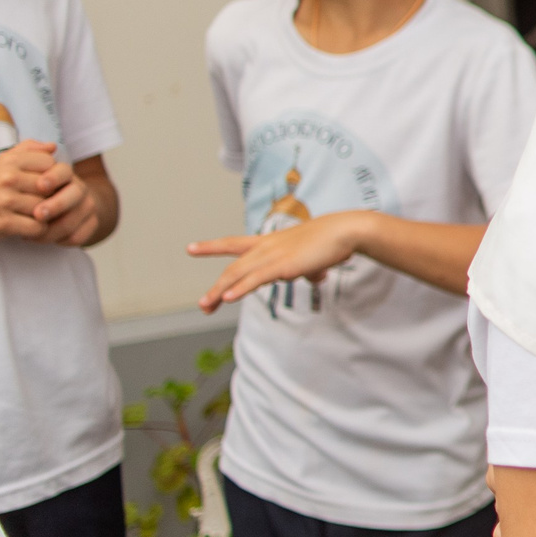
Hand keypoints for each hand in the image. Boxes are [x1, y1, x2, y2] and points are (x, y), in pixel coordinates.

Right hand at [0, 141, 67, 244]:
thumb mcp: (0, 163)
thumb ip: (27, 150)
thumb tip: (53, 147)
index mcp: (8, 161)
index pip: (49, 163)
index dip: (51, 175)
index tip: (42, 184)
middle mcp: (6, 178)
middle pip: (50, 186)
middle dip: (50, 197)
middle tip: (40, 203)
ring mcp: (4, 201)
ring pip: (46, 207)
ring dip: (44, 216)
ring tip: (33, 216)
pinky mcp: (3, 223)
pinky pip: (37, 227)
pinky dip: (37, 231)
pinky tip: (27, 227)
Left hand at [24, 150, 104, 246]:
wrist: (59, 207)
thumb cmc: (36, 189)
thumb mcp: (30, 169)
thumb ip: (32, 153)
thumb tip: (50, 146)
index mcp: (65, 174)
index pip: (64, 171)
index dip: (53, 178)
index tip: (40, 185)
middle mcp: (79, 189)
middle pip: (74, 196)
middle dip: (56, 205)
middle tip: (37, 214)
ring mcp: (87, 207)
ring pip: (74, 219)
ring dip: (52, 229)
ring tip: (29, 233)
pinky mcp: (90, 225)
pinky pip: (77, 236)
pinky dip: (59, 240)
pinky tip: (40, 239)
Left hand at [189, 212, 368, 311]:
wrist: (344, 231)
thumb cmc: (331, 241)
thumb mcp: (313, 256)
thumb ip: (308, 266)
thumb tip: (315, 275)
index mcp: (269, 242)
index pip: (234, 243)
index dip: (211, 247)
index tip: (191, 248)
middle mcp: (266, 247)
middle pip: (233, 268)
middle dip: (216, 287)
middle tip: (203, 305)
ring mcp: (273, 255)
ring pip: (239, 274)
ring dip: (220, 291)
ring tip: (206, 306)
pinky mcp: (283, 265)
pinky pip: (256, 279)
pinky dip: (240, 288)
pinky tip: (228, 298)